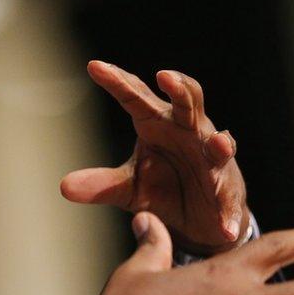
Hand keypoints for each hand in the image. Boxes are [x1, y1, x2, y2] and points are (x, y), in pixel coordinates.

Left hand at [61, 60, 246, 252]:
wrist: (196, 218)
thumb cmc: (162, 188)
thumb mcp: (128, 187)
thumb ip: (101, 184)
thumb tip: (64, 187)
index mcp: (157, 123)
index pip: (135, 97)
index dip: (117, 81)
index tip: (94, 67)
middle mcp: (187, 131)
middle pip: (187, 101)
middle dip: (180, 88)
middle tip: (165, 76)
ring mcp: (212, 158)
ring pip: (219, 143)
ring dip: (220, 144)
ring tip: (218, 143)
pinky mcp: (228, 190)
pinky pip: (230, 199)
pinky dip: (228, 213)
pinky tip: (225, 227)